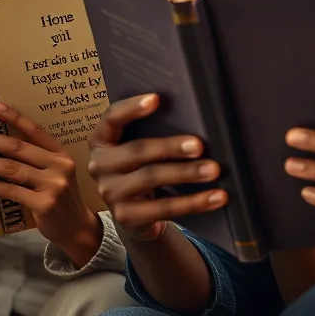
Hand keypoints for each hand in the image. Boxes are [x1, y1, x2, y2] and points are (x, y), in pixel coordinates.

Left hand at [0, 103, 101, 266]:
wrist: (77, 228)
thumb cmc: (59, 198)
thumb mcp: (55, 173)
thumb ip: (35, 160)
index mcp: (60, 154)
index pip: (35, 130)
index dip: (14, 117)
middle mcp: (58, 166)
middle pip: (17, 147)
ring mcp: (52, 185)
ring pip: (10, 169)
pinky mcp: (43, 204)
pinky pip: (8, 191)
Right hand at [87, 94, 226, 242]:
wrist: (134, 216)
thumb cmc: (140, 170)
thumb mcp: (137, 153)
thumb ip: (149, 134)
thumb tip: (191, 117)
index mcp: (100, 141)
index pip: (111, 118)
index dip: (131, 108)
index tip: (156, 98)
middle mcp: (98, 165)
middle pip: (137, 151)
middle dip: (170, 147)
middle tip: (199, 145)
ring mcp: (110, 193)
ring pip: (151, 178)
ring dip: (186, 173)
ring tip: (213, 169)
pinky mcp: (126, 216)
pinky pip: (164, 208)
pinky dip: (194, 202)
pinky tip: (216, 197)